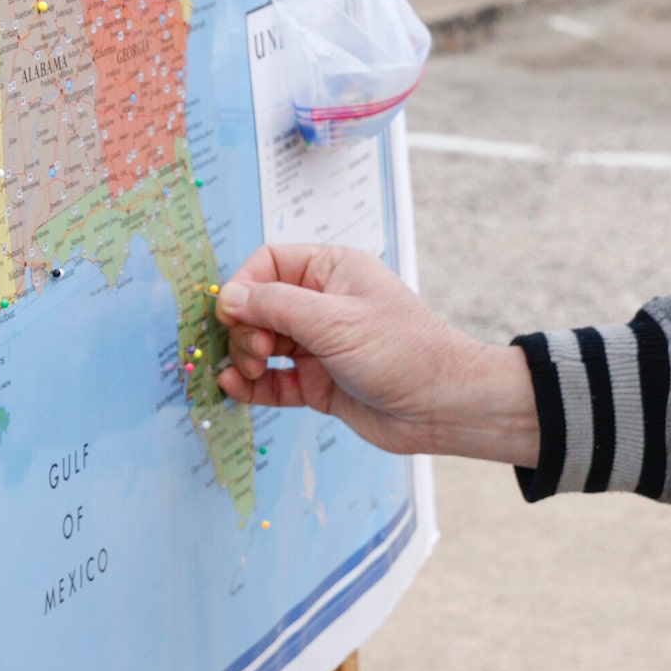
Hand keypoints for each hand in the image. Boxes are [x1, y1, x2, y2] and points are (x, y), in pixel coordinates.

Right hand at [214, 244, 538, 467]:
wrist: (442, 407)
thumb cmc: (404, 352)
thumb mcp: (335, 321)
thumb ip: (276, 306)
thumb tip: (228, 296)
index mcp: (332, 270)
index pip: (269, 263)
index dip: (243, 286)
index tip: (230, 314)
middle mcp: (323, 304)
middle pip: (259, 306)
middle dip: (246, 329)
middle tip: (256, 351)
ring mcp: (320, 345)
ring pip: (263, 344)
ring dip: (244, 357)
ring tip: (245, 371)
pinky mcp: (318, 383)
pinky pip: (273, 380)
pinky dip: (251, 384)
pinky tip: (234, 387)